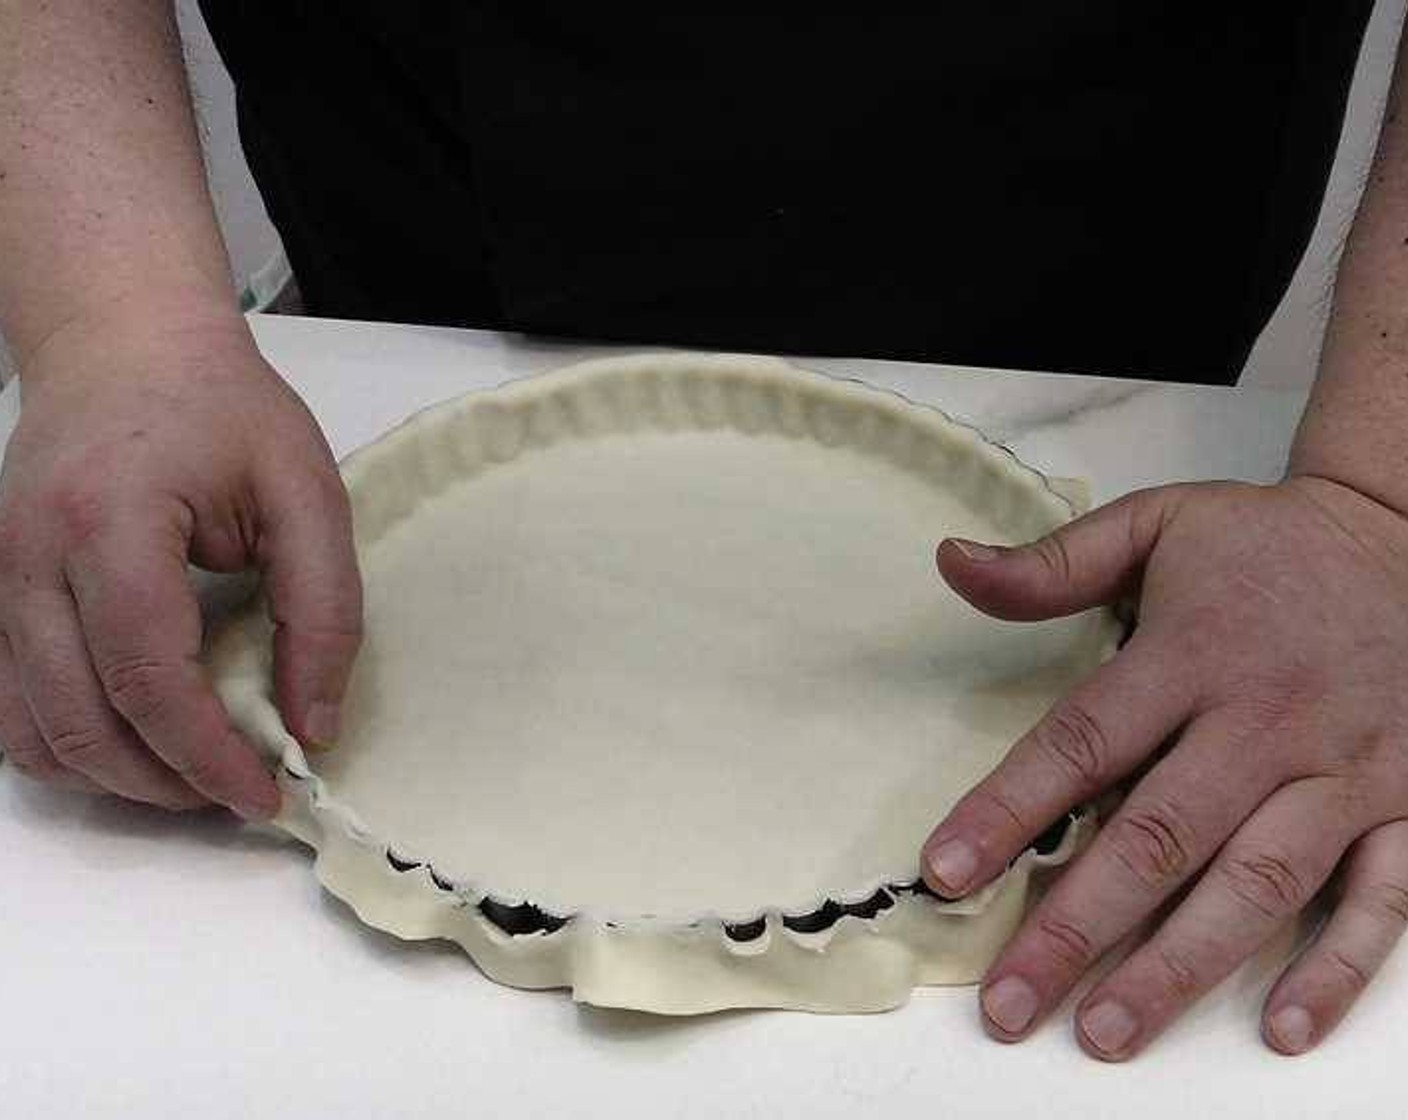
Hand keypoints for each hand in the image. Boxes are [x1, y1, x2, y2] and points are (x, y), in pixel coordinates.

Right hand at [0, 310, 360, 817]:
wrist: (124, 344)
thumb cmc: (220, 408)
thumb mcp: (306, 493)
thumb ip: (323, 610)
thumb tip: (312, 724)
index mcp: (111, 523)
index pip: (149, 677)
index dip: (208, 755)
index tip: (266, 792)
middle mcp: (29, 560)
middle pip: (79, 722)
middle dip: (165, 783)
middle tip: (237, 792)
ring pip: (30, 730)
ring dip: (113, 777)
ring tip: (192, 777)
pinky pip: (10, 703)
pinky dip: (68, 745)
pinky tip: (135, 745)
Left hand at [922, 477, 1407, 1058]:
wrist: (1406, 534)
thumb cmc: (1265, 542)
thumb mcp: (1157, 524)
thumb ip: (1054, 561)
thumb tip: (951, 562)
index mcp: (1194, 653)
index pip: (1083, 743)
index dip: (1009, 809)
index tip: (945, 870)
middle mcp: (1266, 721)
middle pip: (1159, 836)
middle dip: (1078, 926)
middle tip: (1009, 1002)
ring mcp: (1345, 770)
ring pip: (1257, 883)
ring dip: (1180, 964)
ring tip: (1105, 1030)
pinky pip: (1383, 898)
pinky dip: (1338, 968)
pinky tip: (1282, 1027)